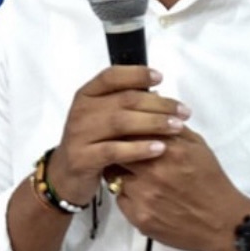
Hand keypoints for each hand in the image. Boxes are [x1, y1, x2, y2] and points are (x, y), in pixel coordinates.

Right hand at [48, 65, 187, 204]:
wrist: (66, 175)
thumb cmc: (93, 142)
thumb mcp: (104, 118)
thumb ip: (125, 105)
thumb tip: (159, 95)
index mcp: (87, 94)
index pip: (112, 76)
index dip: (137, 74)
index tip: (161, 78)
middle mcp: (81, 110)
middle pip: (124, 99)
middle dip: (159, 104)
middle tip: (183, 111)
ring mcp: (79, 134)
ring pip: (121, 122)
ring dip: (153, 123)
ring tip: (177, 127)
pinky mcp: (83, 158)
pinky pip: (114, 150)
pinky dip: (139, 148)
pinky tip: (159, 148)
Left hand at [112, 125, 249, 250]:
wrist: (222, 222)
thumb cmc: (211, 180)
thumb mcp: (198, 146)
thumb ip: (173, 129)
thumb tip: (150, 112)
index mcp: (169, 150)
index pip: (130, 131)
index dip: (124, 131)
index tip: (124, 132)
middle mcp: (153, 172)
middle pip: (117, 152)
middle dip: (118, 150)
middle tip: (122, 151)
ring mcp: (144, 197)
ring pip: (113, 177)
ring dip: (120, 173)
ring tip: (133, 174)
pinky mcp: (140, 218)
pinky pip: (120, 199)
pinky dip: (126, 194)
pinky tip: (141, 194)